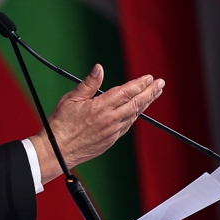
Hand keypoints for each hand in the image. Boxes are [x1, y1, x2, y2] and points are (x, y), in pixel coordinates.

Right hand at [29, 65, 163, 183]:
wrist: (58, 151)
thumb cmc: (60, 125)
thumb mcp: (71, 99)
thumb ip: (88, 84)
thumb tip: (99, 69)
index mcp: (100, 107)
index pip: (126, 92)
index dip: (139, 84)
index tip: (149, 77)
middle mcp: (110, 120)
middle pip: (136, 103)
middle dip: (150, 92)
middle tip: (160, 84)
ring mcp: (112, 132)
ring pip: (134, 115)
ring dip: (145, 103)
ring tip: (153, 94)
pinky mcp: (110, 141)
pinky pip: (127, 125)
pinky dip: (135, 115)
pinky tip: (138, 110)